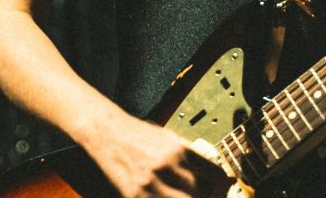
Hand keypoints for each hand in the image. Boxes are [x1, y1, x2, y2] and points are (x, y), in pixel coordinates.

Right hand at [86, 111, 230, 197]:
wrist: (104, 133)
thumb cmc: (137, 136)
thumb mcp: (168, 139)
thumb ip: (191, 158)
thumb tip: (221, 179)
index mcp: (179, 149)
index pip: (215, 176)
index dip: (221, 188)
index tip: (221, 190)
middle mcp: (167, 166)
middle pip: (200, 195)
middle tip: (202, 196)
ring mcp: (149, 185)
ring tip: (182, 196)